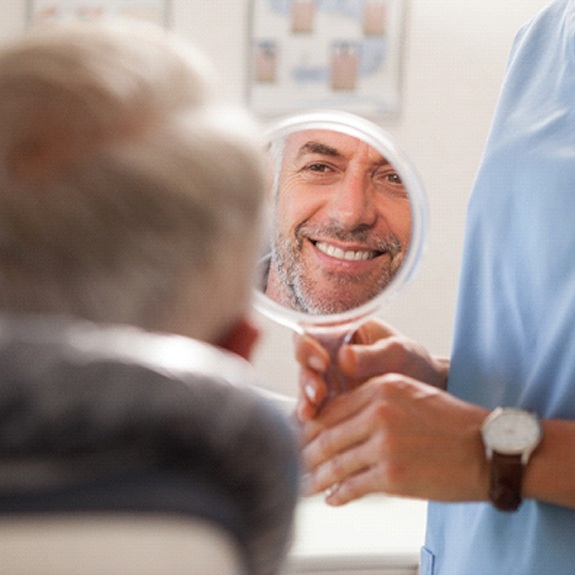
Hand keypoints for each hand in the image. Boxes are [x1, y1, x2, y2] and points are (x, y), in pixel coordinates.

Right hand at [295, 319, 449, 420]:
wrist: (426, 392)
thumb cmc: (413, 363)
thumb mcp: (398, 353)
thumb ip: (372, 355)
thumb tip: (344, 358)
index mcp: (342, 331)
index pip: (312, 331)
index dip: (309, 345)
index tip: (323, 361)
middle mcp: (329, 353)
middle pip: (303, 361)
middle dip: (307, 377)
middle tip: (318, 393)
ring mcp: (328, 378)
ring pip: (305, 385)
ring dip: (305, 398)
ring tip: (311, 412)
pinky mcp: (331, 402)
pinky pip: (314, 407)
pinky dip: (312, 416)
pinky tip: (312, 425)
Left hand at [301, 373, 487, 504]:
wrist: (490, 449)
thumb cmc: (452, 423)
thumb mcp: (410, 395)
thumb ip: (374, 404)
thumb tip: (339, 424)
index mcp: (381, 387)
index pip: (332, 408)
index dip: (310, 426)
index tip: (299, 437)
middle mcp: (378, 412)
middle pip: (326, 434)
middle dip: (305, 453)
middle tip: (293, 463)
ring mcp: (384, 444)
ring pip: (335, 462)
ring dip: (316, 477)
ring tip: (304, 485)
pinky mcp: (392, 475)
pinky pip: (353, 486)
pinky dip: (338, 494)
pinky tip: (332, 498)